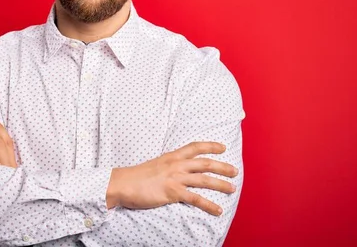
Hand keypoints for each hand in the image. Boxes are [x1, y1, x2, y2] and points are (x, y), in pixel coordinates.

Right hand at [106, 142, 237, 215]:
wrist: (122, 183)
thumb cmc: (135, 176)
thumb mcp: (154, 165)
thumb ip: (166, 167)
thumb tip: (174, 172)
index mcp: (171, 156)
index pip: (194, 147)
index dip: (210, 146)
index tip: (222, 147)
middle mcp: (175, 165)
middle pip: (204, 163)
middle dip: (222, 166)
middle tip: (235, 171)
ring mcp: (175, 178)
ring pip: (204, 180)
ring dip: (221, 184)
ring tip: (232, 189)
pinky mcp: (173, 192)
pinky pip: (196, 199)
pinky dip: (209, 205)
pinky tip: (218, 210)